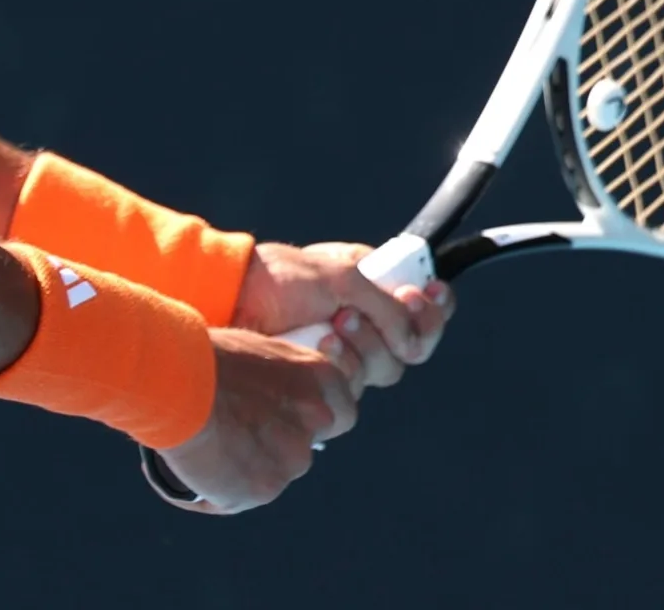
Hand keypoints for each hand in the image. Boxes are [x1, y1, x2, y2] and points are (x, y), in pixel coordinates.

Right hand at [151, 327, 363, 513]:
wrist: (171, 380)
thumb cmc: (201, 355)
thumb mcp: (253, 352)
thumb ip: (275, 379)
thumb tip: (265, 395)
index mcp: (318, 377)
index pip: (342, 412)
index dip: (311, 421)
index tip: (285, 421)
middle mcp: (316, 419)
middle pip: (303, 449)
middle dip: (274, 449)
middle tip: (237, 439)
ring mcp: (292, 458)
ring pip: (271, 476)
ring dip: (245, 471)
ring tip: (204, 454)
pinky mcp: (262, 490)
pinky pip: (237, 498)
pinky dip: (217, 491)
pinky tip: (192, 475)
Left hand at [232, 241, 453, 389]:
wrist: (230, 299)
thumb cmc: (281, 277)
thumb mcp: (341, 275)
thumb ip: (387, 303)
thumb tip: (412, 342)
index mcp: (372, 289)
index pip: (423, 309)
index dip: (433, 309)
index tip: (425, 293)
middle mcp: (365, 325)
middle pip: (412, 347)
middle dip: (392, 329)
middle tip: (357, 310)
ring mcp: (345, 355)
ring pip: (385, 369)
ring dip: (364, 345)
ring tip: (331, 324)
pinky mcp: (324, 382)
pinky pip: (355, 388)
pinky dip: (343, 365)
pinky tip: (321, 346)